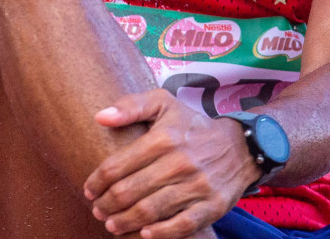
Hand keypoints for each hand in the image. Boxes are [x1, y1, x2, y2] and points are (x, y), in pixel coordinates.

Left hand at [84, 90, 259, 238]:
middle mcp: (179, 161)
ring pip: (150, 210)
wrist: (241, 146)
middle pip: (130, 190)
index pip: (118, 164)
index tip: (89, 189)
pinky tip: (143, 234)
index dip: (98, 181)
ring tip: (111, 224)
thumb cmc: (192, 126)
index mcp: (163, 137)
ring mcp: (197, 185)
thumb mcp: (164, 104)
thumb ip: (131, 106)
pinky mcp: (212, 206)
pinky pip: (181, 225)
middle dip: (107, 204)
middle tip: (97, 210)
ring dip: (125, 221)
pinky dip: (160, 233)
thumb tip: (100, 117)